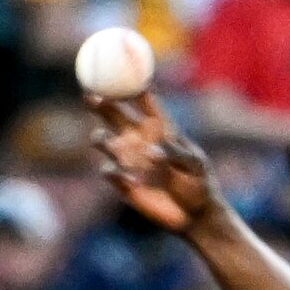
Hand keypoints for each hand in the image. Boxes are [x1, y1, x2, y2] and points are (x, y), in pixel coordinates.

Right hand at [89, 88, 228, 236]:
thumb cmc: (199, 184)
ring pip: (104, 141)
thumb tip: (152, 149)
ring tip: (110, 144)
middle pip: (115, 115)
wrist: (194, 215)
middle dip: (101, 103)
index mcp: (159, 128)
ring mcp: (129, 160)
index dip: (131, 86)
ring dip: (102, 138)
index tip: (122, 74)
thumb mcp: (194, 166)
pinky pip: (109, 172)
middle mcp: (139, 139)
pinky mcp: (123, 183)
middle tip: (90, 96)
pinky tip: (130, 181)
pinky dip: (114, 173)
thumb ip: (175, 154)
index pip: (143, 101)